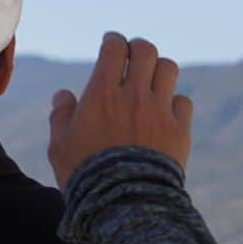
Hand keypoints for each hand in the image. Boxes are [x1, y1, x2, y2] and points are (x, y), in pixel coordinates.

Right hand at [48, 32, 193, 190]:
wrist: (123, 202)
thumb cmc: (84, 174)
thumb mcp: (59, 146)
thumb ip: (61, 115)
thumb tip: (64, 95)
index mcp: (101, 94)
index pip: (114, 49)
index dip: (112, 41)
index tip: (110, 43)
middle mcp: (133, 96)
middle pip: (145, 50)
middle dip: (138, 47)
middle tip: (132, 55)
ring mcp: (159, 111)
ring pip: (168, 68)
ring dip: (159, 69)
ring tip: (151, 79)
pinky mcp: (180, 130)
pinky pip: (183, 101)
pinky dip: (174, 101)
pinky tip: (164, 111)